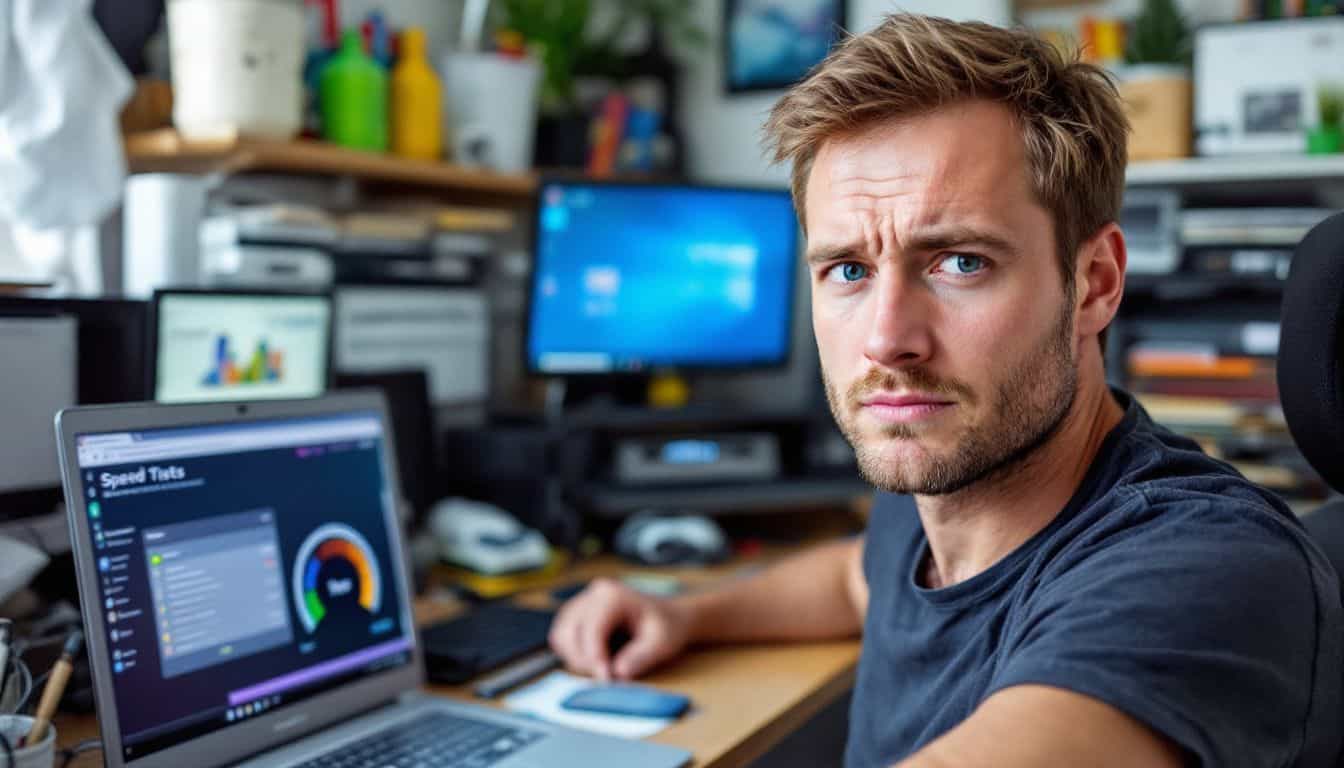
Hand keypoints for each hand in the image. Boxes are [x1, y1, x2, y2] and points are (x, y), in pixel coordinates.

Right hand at [549, 578, 692, 680]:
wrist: (670, 617)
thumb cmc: (667, 626)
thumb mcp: (662, 643)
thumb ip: (641, 657)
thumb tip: (617, 672)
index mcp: (614, 595)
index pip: (592, 628)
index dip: (595, 657)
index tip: (605, 679)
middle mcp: (594, 594)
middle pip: (570, 631)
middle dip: (584, 659)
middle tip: (606, 677)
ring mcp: (583, 602)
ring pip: (561, 635)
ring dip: (576, 658)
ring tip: (602, 668)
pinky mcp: (578, 615)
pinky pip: (562, 637)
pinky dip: (573, 653)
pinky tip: (596, 660)